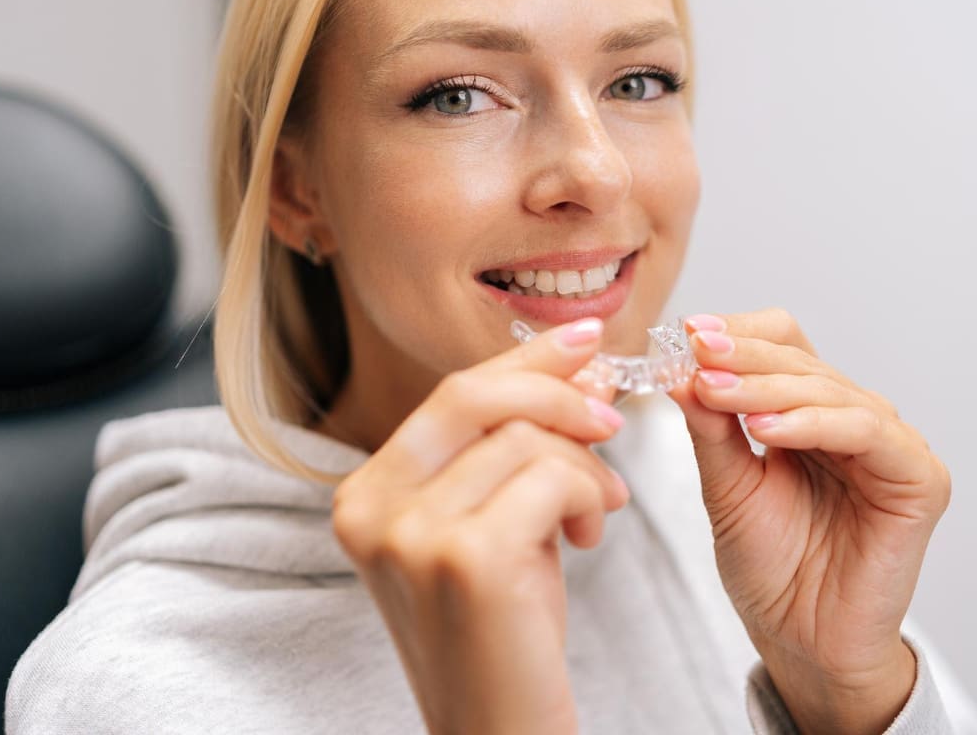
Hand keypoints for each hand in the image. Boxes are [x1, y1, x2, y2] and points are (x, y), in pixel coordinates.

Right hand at [331, 318, 628, 734]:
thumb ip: (513, 448)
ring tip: (598, 511)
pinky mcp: (465, 557)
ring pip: (525, 440)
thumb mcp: (492, 525)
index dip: (523, 360)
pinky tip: (588, 536)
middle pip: (475, 396)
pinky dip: (588, 496)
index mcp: (364, 496)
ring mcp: (410, 533)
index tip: (583, 341)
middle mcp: (371, 509)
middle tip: (613, 417)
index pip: (449, 395)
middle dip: (558, 393)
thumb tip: (578, 367)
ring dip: (585, 467)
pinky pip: (552, 478)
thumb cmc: (502, 636)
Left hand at [667, 309, 951, 732]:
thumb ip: (711, 429)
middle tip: (695, 353)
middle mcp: (854, 420)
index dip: (740, 335)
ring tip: (716, 390)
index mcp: (812, 413)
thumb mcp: (727, 487)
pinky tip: (767, 427)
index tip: (688, 334)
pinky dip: (813, 423)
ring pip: (830, 390)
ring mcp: (891, 446)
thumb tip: (681, 369)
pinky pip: (867, 432)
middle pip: (803, 361)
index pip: (783, 345)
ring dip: (767, 386)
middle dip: (743, 356)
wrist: (802, 643)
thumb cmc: (773, 570)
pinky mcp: (919, 479)